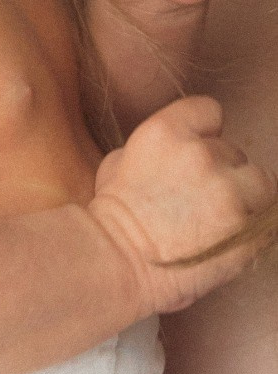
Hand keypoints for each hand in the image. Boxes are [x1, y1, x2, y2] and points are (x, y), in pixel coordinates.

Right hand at [89, 96, 277, 316]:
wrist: (118, 262)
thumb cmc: (112, 215)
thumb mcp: (122, 158)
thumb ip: (162, 148)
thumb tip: (182, 152)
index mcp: (167, 131)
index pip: (210, 110)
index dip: (206, 133)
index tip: (199, 153)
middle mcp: (202, 154)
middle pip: (234, 152)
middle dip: (222, 173)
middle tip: (202, 199)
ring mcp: (228, 192)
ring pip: (260, 182)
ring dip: (247, 197)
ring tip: (223, 218)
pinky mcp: (247, 229)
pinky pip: (268, 218)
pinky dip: (254, 225)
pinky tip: (232, 235)